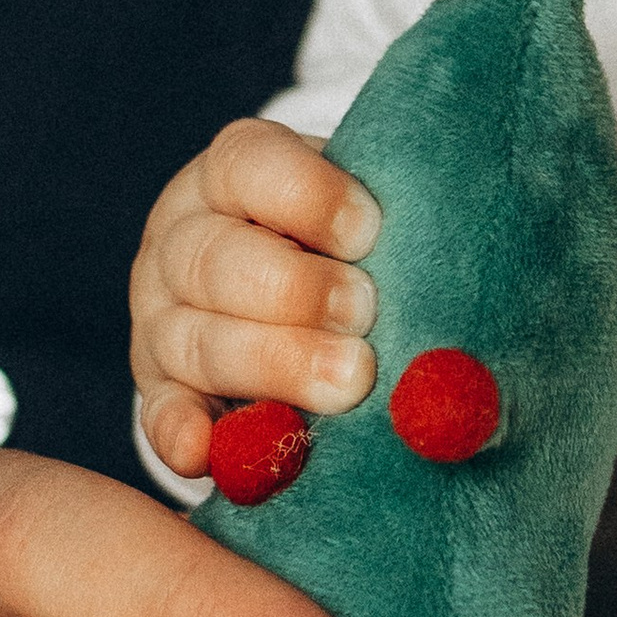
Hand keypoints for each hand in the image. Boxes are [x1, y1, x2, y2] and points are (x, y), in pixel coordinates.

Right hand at [130, 117, 381, 477]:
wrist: (290, 295)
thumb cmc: (347, 245)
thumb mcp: (358, 211)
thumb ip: (394, 226)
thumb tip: (457, 263)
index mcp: (231, 175)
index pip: (249, 165)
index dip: (307, 196)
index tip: (369, 231)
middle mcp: (183, 239)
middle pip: (216, 258)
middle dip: (296, 290)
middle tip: (365, 314)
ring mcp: (161, 316)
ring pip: (195, 338)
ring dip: (273, 364)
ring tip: (349, 384)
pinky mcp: (160, 389)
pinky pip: (162, 413)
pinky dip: (180, 433)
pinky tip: (205, 450)